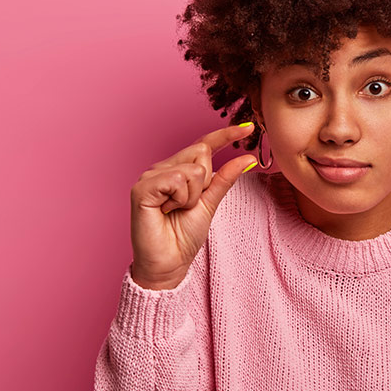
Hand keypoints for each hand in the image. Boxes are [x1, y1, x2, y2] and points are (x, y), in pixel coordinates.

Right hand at [129, 122, 256, 288]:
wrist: (169, 262)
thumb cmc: (184, 236)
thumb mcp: (211, 203)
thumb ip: (225, 178)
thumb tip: (247, 158)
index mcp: (178, 170)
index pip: (203, 145)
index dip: (225, 135)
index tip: (248, 128)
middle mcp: (163, 168)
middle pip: (200, 152)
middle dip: (204, 182)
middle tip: (189, 205)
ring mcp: (150, 176)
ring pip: (192, 168)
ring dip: (193, 195)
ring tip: (176, 210)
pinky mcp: (142, 187)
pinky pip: (176, 179)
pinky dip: (180, 198)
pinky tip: (165, 210)